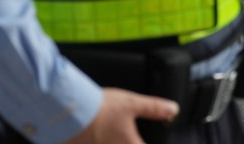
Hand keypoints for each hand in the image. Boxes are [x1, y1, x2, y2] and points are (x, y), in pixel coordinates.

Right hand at [63, 88, 178, 143]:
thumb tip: (173, 109)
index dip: (149, 141)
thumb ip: (153, 108)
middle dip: (133, 140)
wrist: (70, 112)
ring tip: (114, 134)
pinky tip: (101, 136)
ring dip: (116, 141)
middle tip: (131, 134)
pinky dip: (102, 141)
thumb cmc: (100, 109)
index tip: (144, 138)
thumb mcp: (131, 104)